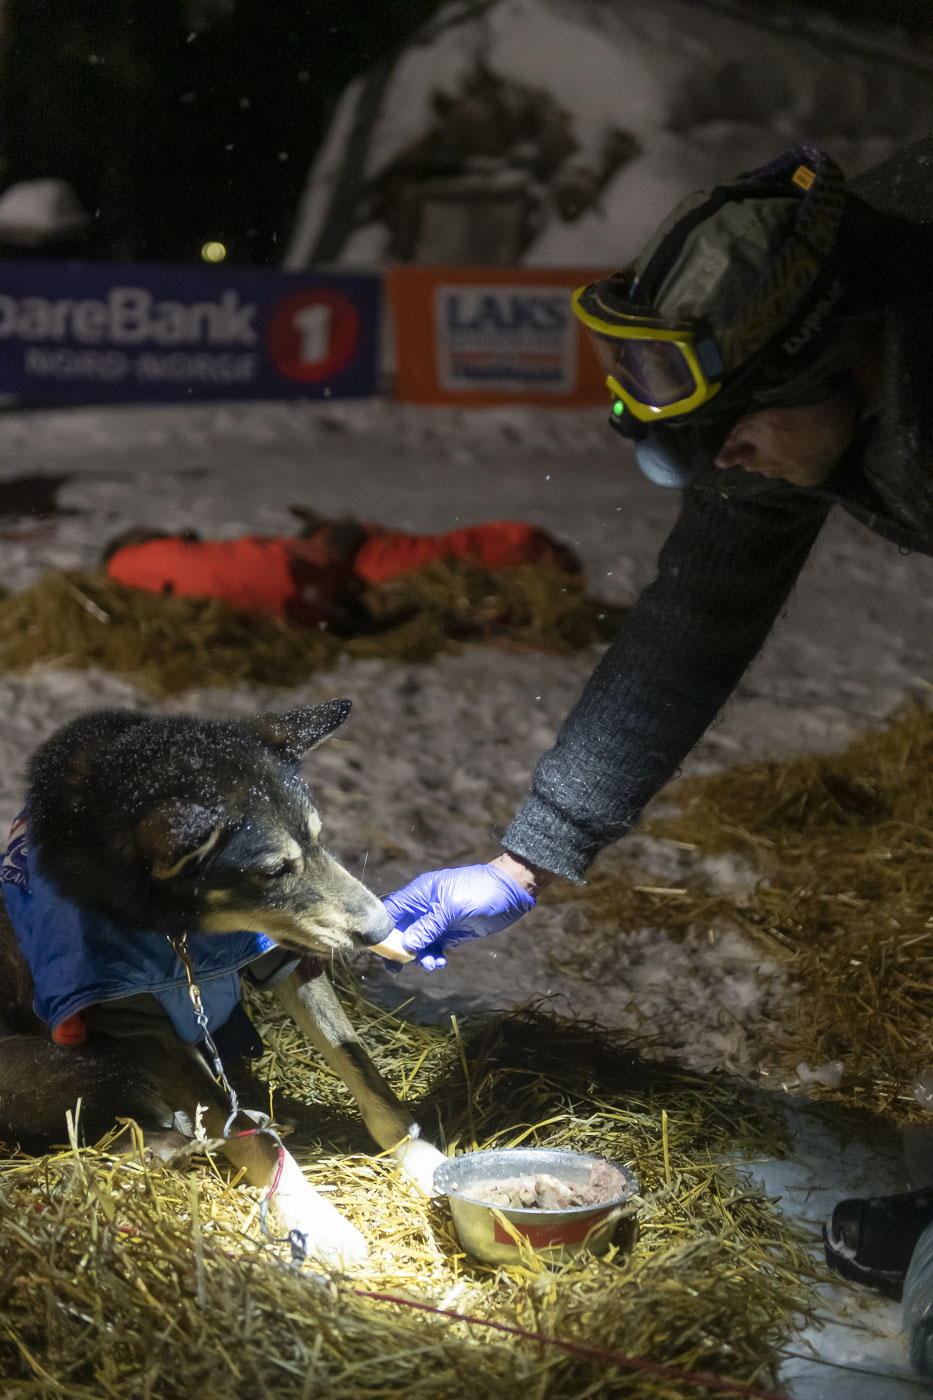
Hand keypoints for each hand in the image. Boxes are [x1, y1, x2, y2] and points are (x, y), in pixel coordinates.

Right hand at [382, 861, 536, 969]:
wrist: (510, 892)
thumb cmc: (480, 891)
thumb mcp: (452, 907)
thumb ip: (428, 925)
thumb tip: (407, 945)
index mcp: (419, 894)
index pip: (390, 912)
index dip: (382, 930)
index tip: (381, 950)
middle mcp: (424, 908)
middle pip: (400, 931)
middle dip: (399, 950)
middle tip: (397, 969)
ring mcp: (436, 921)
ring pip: (417, 943)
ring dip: (420, 956)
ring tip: (432, 964)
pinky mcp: (449, 933)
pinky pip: (433, 948)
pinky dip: (433, 957)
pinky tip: (440, 962)